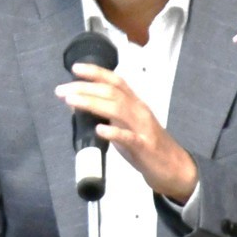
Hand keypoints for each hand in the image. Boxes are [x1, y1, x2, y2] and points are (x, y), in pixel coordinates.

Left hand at [56, 62, 198, 202]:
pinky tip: (99, 130)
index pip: (116, 81)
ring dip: (93, 103)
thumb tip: (77, 104)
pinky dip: (114, 132)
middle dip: (86, 88)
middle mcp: (139, 111)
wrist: (174, 168)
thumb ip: (105, 115)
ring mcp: (143, 128)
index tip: (76, 68)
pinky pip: (129, 137)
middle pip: (112, 92)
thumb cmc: (146, 146)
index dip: (96, 72)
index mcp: (135, 104)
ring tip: (72, 101)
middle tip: (62, 90)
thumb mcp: (125, 126)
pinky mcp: (145, 147)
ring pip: (118, 109)